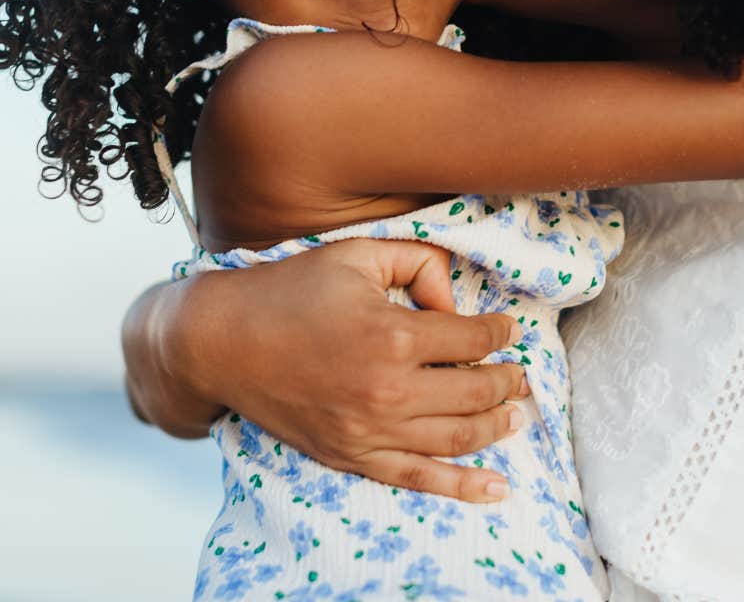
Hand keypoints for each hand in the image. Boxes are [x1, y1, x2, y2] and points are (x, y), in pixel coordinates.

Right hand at [128, 239, 529, 501]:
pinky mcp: (352, 456)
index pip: (473, 338)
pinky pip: (419, 478)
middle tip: (520, 374)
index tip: (506, 328)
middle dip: (509, 381)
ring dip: (498, 426)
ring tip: (516, 414)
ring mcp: (370, 430)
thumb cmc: (291, 291)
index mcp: (393, 335)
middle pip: (476, 392)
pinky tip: (498, 488)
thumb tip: (454, 301)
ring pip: (457, 437)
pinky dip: (463, 487)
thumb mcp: (358, 254)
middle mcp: (387, 390)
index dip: (499, 332)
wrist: (224, 342)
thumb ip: (418, 263)